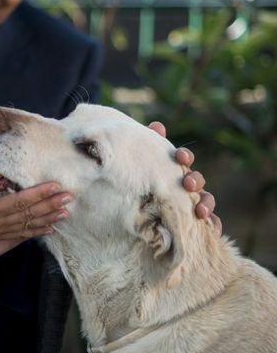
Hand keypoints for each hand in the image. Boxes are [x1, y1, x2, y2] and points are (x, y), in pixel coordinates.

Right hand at [0, 178, 72, 249]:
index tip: (54, 185)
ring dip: (48, 217)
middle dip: (50, 204)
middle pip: (29, 214)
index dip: (38, 194)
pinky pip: (20, 234)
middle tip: (69, 196)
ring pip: (28, 225)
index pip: (18, 202)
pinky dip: (37, 231)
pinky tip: (49, 229)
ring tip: (66, 212)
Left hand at [149, 121, 221, 235]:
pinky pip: (211, 224)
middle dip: (195, 180)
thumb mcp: (145, 166)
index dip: (184, 157)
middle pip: (197, 180)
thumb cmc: (143, 182)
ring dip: (206, 204)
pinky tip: (212, 229)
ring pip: (206, 201)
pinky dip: (213, 225)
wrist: (140, 216)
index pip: (184, 159)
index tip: (180, 156)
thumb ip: (150, 145)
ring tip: (200, 211)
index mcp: (173, 169)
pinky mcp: (197, 223)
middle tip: (188, 183)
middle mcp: (186, 185)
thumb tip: (157, 126)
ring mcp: (193, 203)